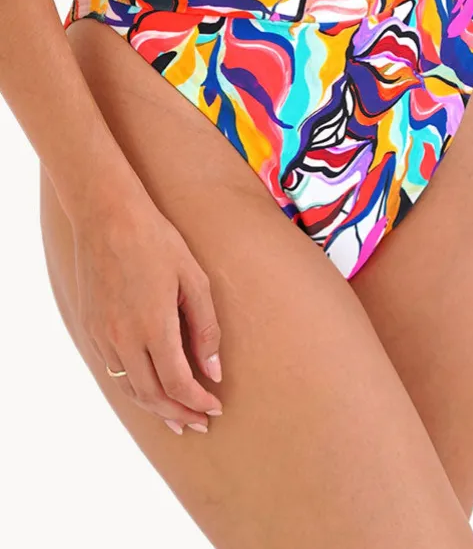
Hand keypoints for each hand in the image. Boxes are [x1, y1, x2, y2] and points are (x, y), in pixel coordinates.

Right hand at [73, 185, 222, 435]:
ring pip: (129, 388)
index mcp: (154, 325)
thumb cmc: (156, 240)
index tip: (214, 409)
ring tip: (176, 416)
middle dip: (178, 415)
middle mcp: (123, 337)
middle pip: (151, 396)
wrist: (107, 216)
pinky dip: (134, 387)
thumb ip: (206, 327)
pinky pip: (112, 369)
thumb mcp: (193, 278)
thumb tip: (214, 370)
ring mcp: (102, 334)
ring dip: (154, 407)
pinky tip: (149, 387)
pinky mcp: (90, 326)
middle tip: (198, 424)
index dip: (197, 402)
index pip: (177, 383)